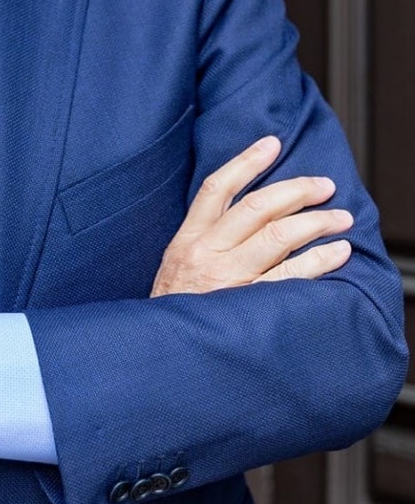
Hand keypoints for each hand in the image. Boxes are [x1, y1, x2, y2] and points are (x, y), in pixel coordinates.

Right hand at [150, 136, 352, 296]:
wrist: (162, 359)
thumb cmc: (173, 313)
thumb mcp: (175, 268)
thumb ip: (203, 241)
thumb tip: (244, 213)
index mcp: (187, 240)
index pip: (218, 188)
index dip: (247, 162)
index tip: (272, 144)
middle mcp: (207, 254)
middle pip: (258, 207)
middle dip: (298, 191)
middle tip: (325, 187)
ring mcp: (229, 280)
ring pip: (280, 236)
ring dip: (317, 222)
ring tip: (340, 219)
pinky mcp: (248, 307)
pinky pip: (292, 277)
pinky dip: (319, 260)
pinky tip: (338, 253)